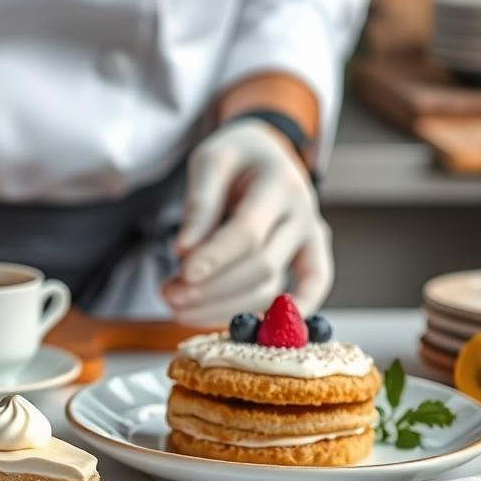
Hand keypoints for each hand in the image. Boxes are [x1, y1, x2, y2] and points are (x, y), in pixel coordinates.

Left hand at [164, 118, 332, 325]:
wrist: (266, 151)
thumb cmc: (235, 156)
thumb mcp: (210, 161)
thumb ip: (200, 204)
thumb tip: (184, 252)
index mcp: (279, 184)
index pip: (248, 231)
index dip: (215, 257)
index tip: (182, 274)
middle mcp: (303, 214)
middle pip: (260, 265)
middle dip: (212, 287)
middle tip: (168, 294)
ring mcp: (311, 237)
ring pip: (273, 287)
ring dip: (225, 307)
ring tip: (179, 305)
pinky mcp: (312, 255)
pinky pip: (309, 290)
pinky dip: (287, 316)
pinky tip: (253, 330)